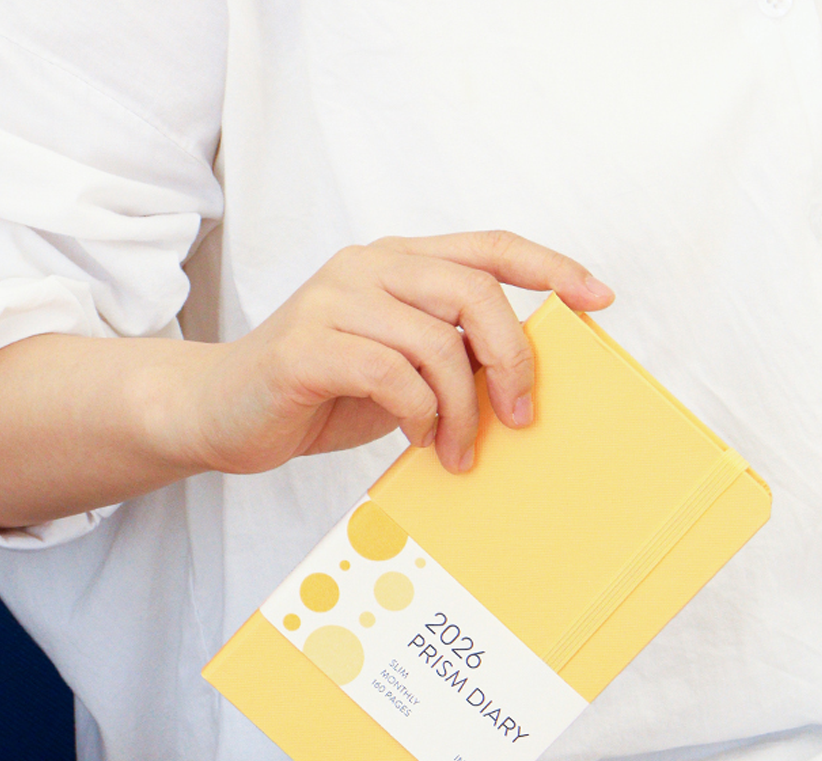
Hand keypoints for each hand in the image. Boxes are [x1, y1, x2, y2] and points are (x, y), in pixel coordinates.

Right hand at [180, 230, 613, 475]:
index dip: (551, 268)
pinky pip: (393, 376)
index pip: (490, 247)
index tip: (600, 300)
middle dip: (514, 358)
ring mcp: (334, 300)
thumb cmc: (320, 393)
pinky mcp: (307, 346)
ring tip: (458, 451)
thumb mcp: (400, 368)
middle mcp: (369, 266)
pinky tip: (416, 440)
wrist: (221, 412)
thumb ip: (450, 354)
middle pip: (476, 291)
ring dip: (463, 410)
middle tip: (521, 417)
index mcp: (398, 261)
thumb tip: (523, 379)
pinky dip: (419, 416)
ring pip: (438, 343)